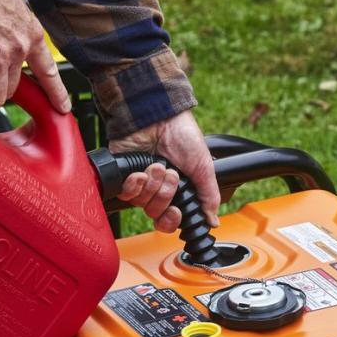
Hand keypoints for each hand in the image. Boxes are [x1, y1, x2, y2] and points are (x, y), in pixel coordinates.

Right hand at [0, 0, 69, 114]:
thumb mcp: (13, 5)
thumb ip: (15, 26)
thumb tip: (8, 34)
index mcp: (31, 34)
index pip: (48, 71)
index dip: (56, 92)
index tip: (62, 107)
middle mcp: (20, 49)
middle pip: (17, 85)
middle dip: (3, 86)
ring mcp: (0, 58)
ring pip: (1, 95)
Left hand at [109, 110, 219, 232]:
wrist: (160, 116)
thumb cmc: (183, 136)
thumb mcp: (203, 168)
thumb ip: (208, 196)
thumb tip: (213, 220)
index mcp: (175, 191)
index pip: (169, 219)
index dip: (171, 220)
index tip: (176, 211)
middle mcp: (156, 189)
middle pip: (155, 213)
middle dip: (164, 194)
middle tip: (171, 174)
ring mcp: (140, 183)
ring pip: (141, 203)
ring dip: (152, 184)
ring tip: (158, 165)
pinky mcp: (123, 175)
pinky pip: (126, 193)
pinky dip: (134, 184)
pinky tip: (141, 172)